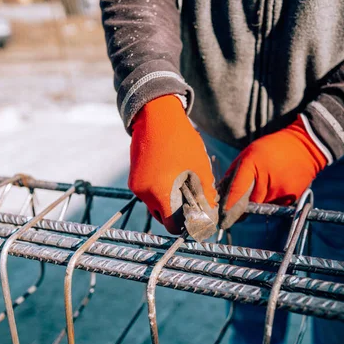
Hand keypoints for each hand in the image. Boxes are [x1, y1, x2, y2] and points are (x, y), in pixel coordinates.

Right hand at [129, 95, 217, 233]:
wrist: (156, 117)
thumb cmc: (182, 142)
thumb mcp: (200, 169)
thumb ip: (205, 195)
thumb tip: (209, 214)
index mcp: (160, 192)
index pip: (172, 225)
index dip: (187, 225)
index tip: (198, 218)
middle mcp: (144, 193)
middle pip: (163, 217)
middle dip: (179, 214)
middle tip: (194, 202)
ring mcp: (136, 186)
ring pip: (156, 206)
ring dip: (170, 202)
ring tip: (184, 187)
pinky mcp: (133, 179)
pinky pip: (149, 195)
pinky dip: (161, 192)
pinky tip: (172, 178)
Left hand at [218, 115, 326, 228]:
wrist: (306, 147)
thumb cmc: (272, 148)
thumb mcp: (249, 153)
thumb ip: (235, 174)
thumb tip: (221, 193)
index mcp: (251, 164)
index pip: (235, 192)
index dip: (227, 206)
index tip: (221, 217)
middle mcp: (265, 180)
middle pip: (247, 204)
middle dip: (241, 205)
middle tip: (240, 200)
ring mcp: (279, 192)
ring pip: (260, 206)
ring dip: (257, 201)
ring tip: (266, 183)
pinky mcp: (290, 199)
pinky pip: (273, 205)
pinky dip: (271, 199)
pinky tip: (276, 185)